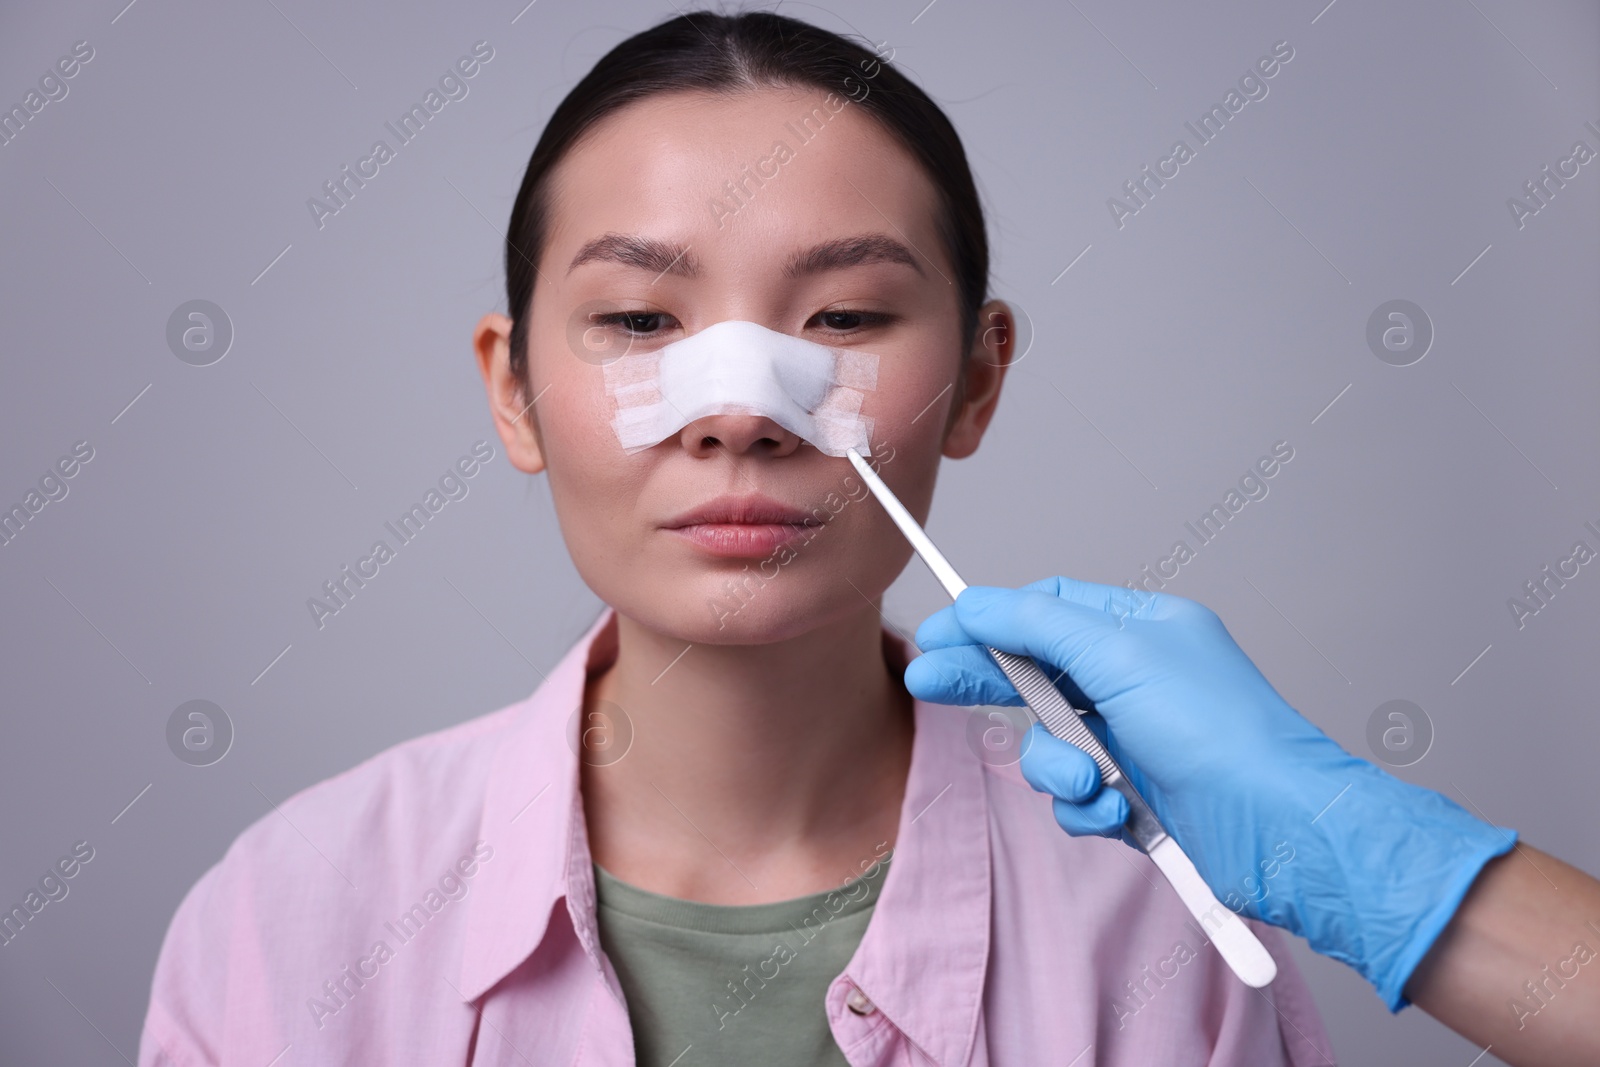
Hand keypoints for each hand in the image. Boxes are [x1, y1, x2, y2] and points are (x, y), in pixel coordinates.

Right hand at [904, 575, 1515, 1010]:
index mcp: (1142, 628)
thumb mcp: (1119, 655)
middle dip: (988, 683)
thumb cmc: (1218, 732)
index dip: (988, 622)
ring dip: (1058, 766)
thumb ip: (1038, 625)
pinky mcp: (1137, 796)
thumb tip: (976, 603)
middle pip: (1036, 671)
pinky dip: (1087, 807)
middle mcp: (1136, 679)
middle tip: (927, 684)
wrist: (1280, 831)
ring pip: (1051, 743)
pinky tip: (1117, 813)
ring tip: (1090, 782)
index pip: (1047, 610)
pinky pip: (1076, 796)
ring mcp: (1135, 740)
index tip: (935, 636)